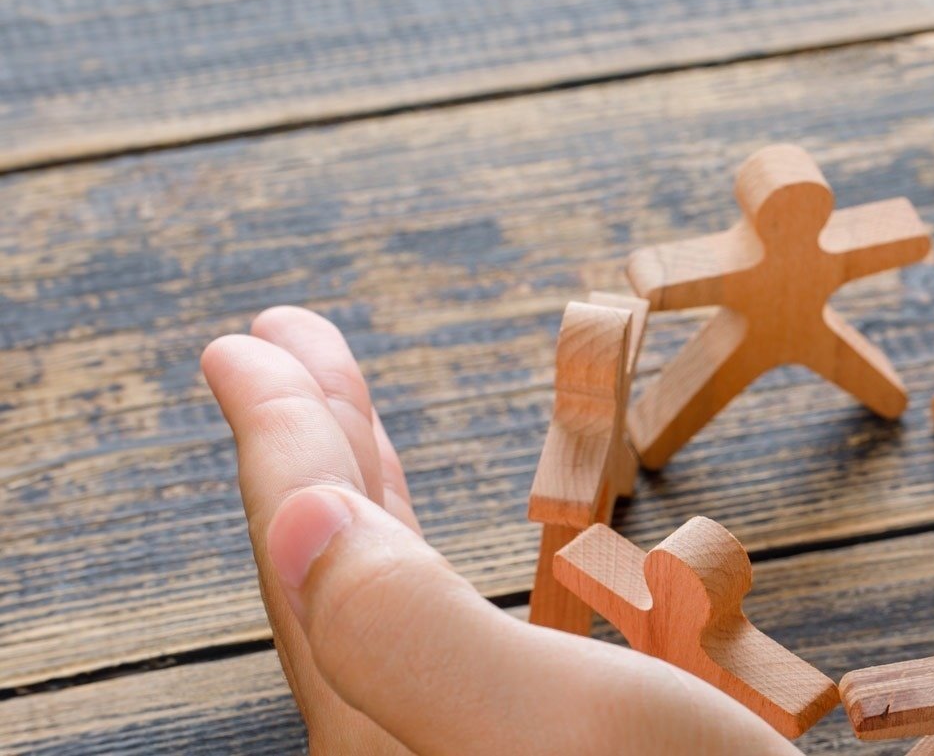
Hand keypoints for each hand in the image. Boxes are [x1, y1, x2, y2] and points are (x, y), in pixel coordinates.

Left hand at [202, 308, 799, 754]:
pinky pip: (444, 638)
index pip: (312, 570)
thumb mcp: (560, 729)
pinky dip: (431, 561)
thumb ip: (418, 636)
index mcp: (393, 745)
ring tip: (348, 408)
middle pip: (332, 580)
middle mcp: (410, 755)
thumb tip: (300, 519)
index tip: (252, 342)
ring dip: (370, 489)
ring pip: (386, 604)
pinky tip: (440, 547)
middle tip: (286, 339)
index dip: (284, 445)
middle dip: (314, 446)